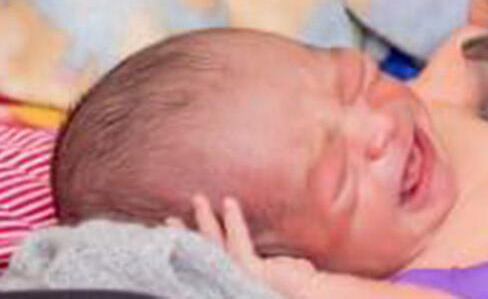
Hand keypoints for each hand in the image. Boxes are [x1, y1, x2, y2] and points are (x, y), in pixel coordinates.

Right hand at [190, 192, 320, 298]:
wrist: (320, 295)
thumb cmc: (309, 286)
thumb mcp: (285, 268)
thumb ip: (272, 260)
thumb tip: (273, 250)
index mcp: (238, 283)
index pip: (211, 262)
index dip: (194, 247)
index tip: (179, 230)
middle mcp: (233, 284)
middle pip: (203, 257)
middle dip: (184, 237)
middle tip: (167, 220)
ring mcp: (241, 281)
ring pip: (215, 247)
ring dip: (205, 221)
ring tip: (197, 198)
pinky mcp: (251, 273)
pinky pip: (238, 243)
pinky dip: (234, 221)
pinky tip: (230, 201)